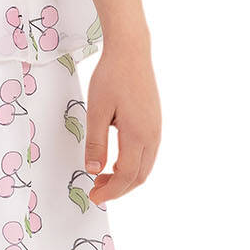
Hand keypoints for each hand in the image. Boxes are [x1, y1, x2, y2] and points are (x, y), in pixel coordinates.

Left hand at [83, 39, 159, 204]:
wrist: (131, 52)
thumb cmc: (112, 76)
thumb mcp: (96, 110)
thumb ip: (95, 143)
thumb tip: (94, 170)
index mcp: (138, 134)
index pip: (126, 175)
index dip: (110, 191)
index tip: (94, 197)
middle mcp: (152, 135)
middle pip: (140, 176)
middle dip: (118, 189)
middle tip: (96, 191)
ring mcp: (156, 129)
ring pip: (145, 166)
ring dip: (125, 178)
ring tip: (102, 178)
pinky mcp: (154, 122)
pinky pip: (147, 154)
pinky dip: (132, 166)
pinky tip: (115, 162)